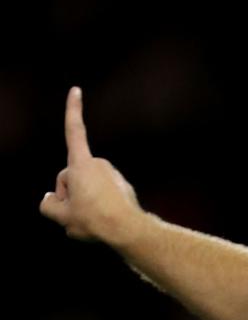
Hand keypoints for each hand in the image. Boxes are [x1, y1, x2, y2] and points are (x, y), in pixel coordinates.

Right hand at [40, 87, 141, 240]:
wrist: (128, 229)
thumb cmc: (94, 219)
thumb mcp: (60, 216)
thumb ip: (48, 204)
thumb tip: (50, 199)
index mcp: (82, 163)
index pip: (74, 132)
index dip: (73, 110)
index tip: (76, 90)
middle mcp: (99, 163)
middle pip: (71, 177)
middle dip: (68, 194)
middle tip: (76, 214)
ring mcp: (112, 174)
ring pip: (85, 187)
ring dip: (83, 201)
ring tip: (92, 217)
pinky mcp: (121, 185)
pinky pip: (99, 194)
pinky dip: (97, 204)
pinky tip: (102, 219)